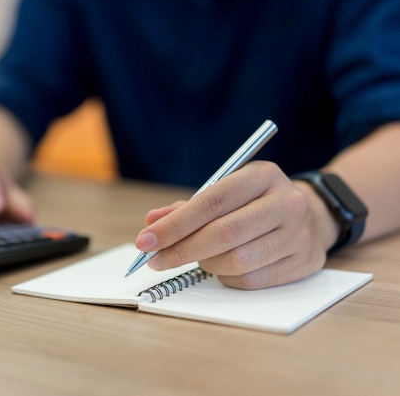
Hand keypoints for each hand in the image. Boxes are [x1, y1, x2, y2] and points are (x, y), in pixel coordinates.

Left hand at [134, 161, 333, 289]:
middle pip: (223, 233)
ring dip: (205, 264)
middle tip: (155, 259)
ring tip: (195, 257)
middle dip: (181, 249)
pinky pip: (250, 280)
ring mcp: (298, 234)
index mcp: (262, 176)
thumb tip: (151, 223)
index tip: (145, 241)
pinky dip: (225, 277)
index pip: (211, 202)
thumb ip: (187, 208)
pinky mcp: (302, 263)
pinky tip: (221, 267)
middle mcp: (286, 203)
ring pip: (236, 261)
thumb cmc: (254, 204)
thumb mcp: (225, 193)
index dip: (174, 225)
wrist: (310, 216)